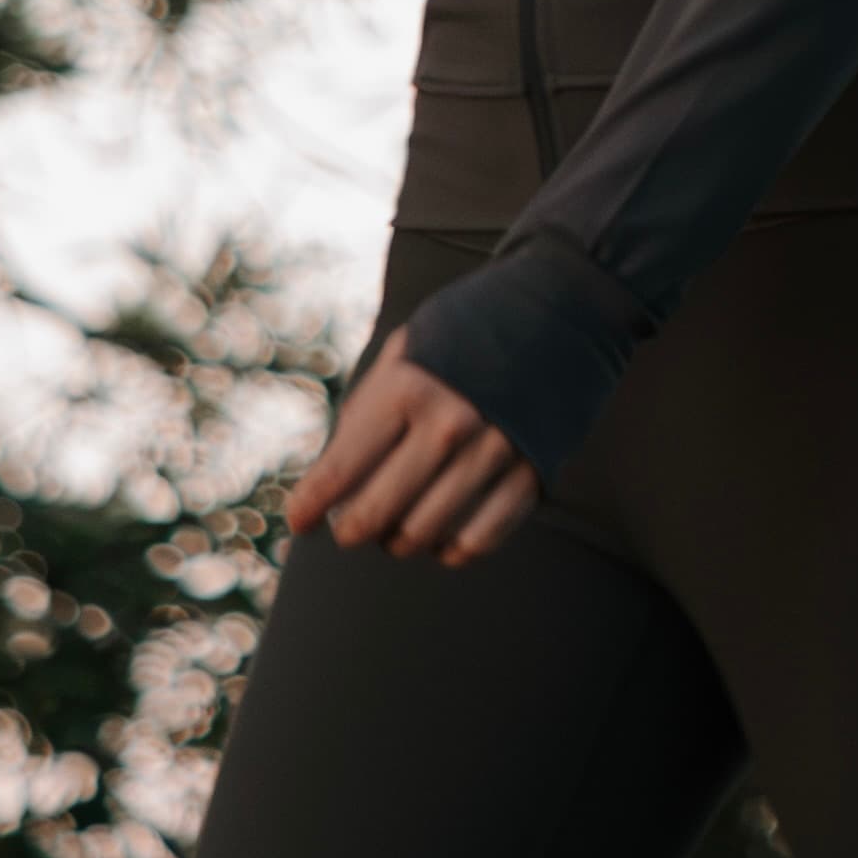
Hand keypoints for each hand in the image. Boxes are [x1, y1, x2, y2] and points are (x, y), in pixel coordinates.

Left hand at [286, 325, 540, 566]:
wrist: (559, 308)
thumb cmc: (464, 336)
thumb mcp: (404, 354)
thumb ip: (366, 415)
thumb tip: (326, 487)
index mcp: (408, 387)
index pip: (340, 472)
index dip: (309, 507)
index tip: (299, 522)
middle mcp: (451, 423)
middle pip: (377, 515)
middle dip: (351, 531)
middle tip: (347, 528)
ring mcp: (496, 451)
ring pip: (423, 535)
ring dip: (400, 541)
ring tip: (397, 526)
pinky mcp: (533, 472)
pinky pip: (477, 541)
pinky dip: (451, 549)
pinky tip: (443, 534)